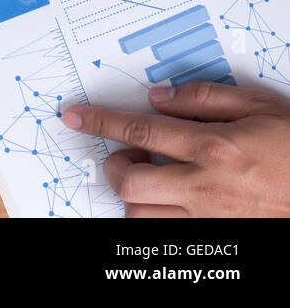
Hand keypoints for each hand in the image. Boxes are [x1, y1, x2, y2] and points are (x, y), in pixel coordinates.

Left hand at [64, 82, 289, 216]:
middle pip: (129, 183)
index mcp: (212, 147)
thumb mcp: (258, 105)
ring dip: (135, 194)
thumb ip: (203, 97)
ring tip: (152, 175)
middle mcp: (205, 186)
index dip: (99, 121)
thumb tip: (157, 97)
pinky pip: (169, 232)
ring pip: (143, 215)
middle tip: (129, 151)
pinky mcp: (218, 237)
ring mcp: (211, 217)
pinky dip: (158, 215)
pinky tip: (170, 198)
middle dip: (115, 164)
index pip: (138, 130)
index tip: (74, 115)